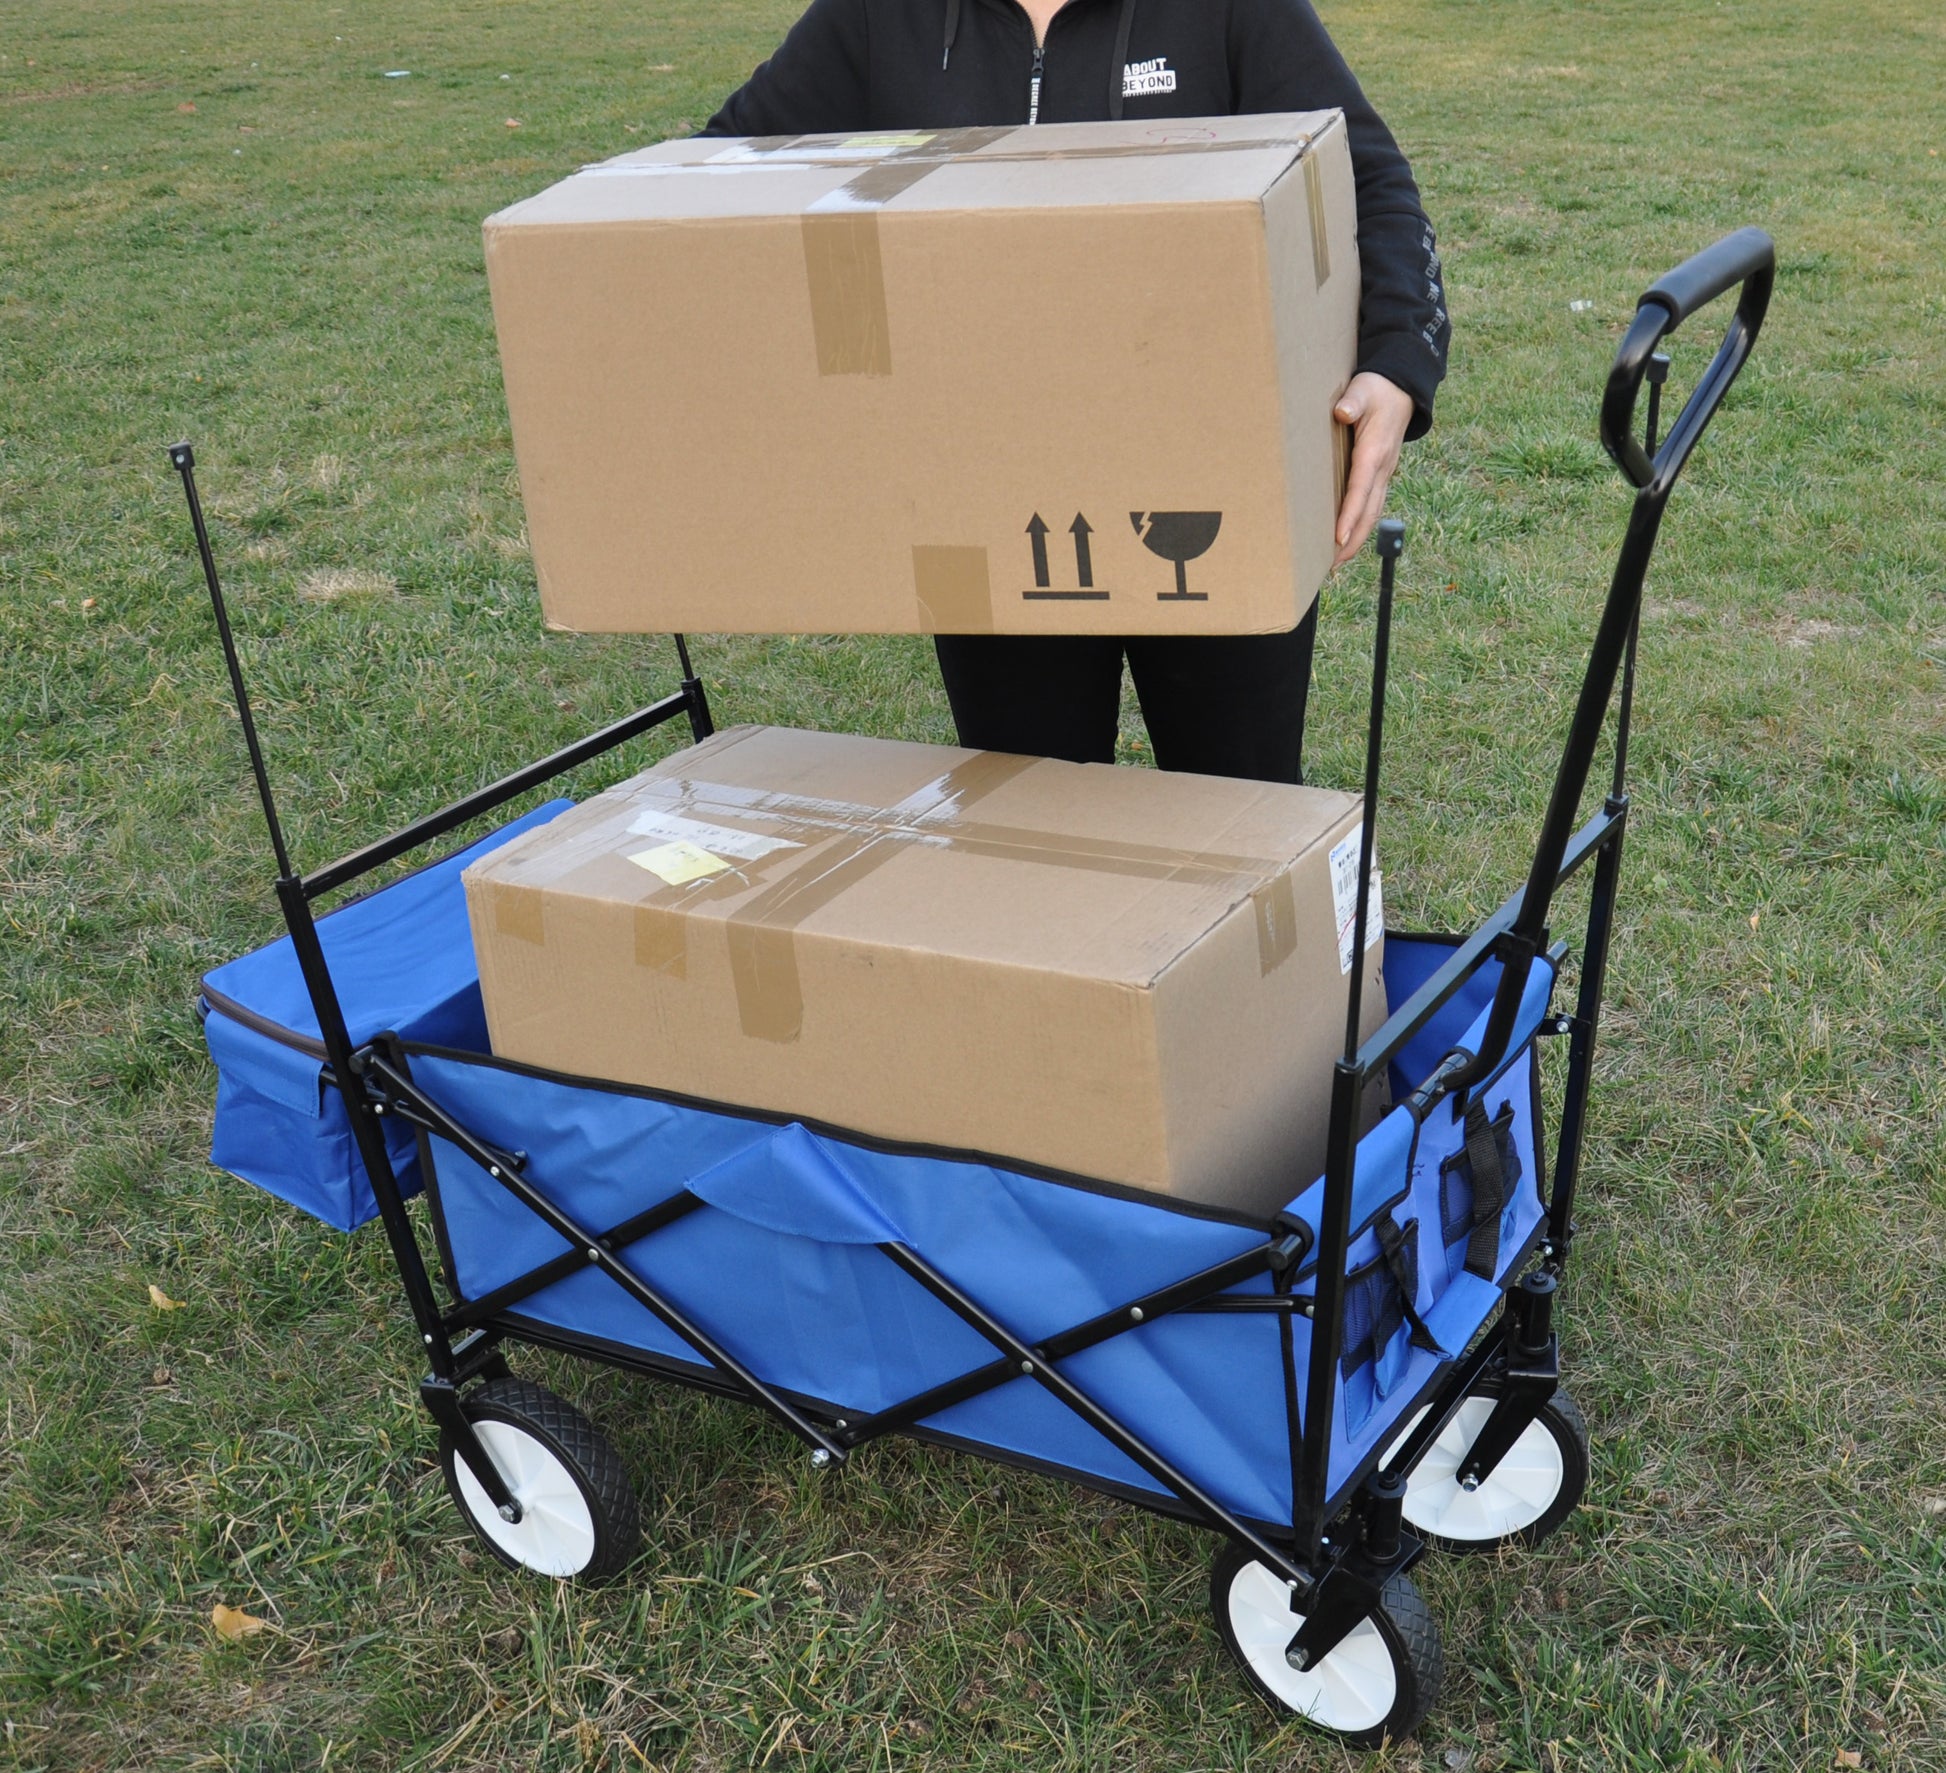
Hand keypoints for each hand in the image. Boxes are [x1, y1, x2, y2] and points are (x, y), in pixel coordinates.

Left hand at [1332, 373, 1415, 566]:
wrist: (1402, 388)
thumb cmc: (1377, 390)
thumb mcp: (1363, 389)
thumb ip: (1352, 401)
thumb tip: (1342, 412)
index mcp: (1374, 451)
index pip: (1361, 489)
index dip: (1349, 515)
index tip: (1337, 537)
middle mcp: (1383, 468)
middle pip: (1369, 512)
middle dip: (1352, 539)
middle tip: (1332, 564)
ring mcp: (1384, 474)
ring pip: (1372, 513)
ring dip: (1356, 538)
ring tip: (1337, 561)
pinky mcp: (1382, 475)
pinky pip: (1372, 505)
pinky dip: (1360, 524)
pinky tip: (1347, 538)